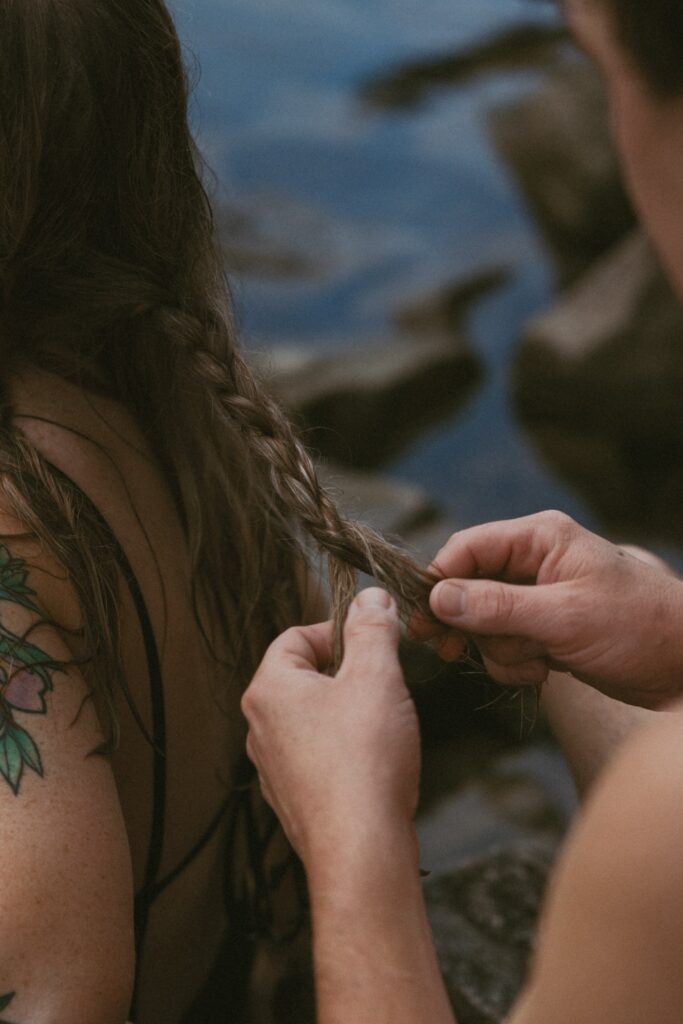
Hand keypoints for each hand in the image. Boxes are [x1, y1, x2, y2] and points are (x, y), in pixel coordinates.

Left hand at [242, 589, 419, 865]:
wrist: (360, 850)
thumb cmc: (364, 760)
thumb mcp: (377, 676)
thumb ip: (373, 630)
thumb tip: (370, 598)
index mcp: (269, 690)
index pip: (296, 636)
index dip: (338, 630)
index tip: (374, 640)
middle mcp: (260, 727)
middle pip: (304, 677)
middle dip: (348, 673)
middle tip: (385, 682)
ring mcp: (273, 767)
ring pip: (313, 718)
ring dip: (349, 712)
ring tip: (384, 725)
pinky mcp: (293, 800)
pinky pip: (318, 757)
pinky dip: (346, 751)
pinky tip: (376, 764)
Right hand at [413, 510, 682, 707]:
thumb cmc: (637, 626)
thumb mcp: (565, 616)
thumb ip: (499, 606)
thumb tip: (439, 598)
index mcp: (540, 539)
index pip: (468, 548)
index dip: (439, 581)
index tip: (423, 619)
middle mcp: (533, 562)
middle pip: (468, 588)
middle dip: (471, 625)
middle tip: (451, 651)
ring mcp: (537, 597)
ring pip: (483, 623)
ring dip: (501, 651)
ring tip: (537, 662)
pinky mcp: (543, 629)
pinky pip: (504, 645)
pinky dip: (516, 664)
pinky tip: (546, 671)